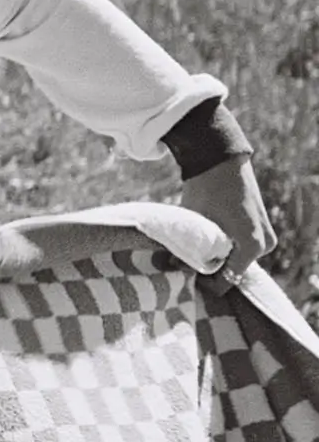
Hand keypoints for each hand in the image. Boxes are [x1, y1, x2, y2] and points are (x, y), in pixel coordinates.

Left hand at [181, 155, 276, 282]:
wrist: (220, 159)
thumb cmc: (205, 191)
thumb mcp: (194, 224)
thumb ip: (188, 251)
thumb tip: (176, 267)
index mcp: (251, 248)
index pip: (227, 280)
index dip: (204, 282)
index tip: (184, 278)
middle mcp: (264, 245)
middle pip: (232, 268)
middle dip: (208, 268)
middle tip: (183, 263)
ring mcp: (266, 236)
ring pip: (235, 257)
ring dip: (216, 256)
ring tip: (191, 250)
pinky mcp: (261, 226)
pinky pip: (241, 245)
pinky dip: (224, 245)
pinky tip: (204, 239)